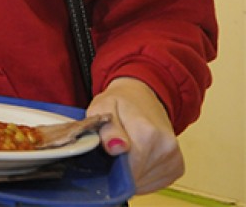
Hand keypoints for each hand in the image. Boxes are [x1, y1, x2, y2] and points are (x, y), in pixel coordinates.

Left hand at [87, 77, 183, 193]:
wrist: (142, 97)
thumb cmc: (120, 103)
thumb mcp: (103, 107)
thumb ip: (107, 128)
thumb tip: (115, 148)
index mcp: (147, 132)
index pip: (128, 170)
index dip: (111, 167)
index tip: (106, 154)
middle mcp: (166, 147)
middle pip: (135, 177)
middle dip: (120, 170)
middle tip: (113, 149)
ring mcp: (174, 158)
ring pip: (143, 182)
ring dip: (131, 173)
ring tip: (127, 151)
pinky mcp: (177, 167)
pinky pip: (154, 183)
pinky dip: (142, 176)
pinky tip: (137, 159)